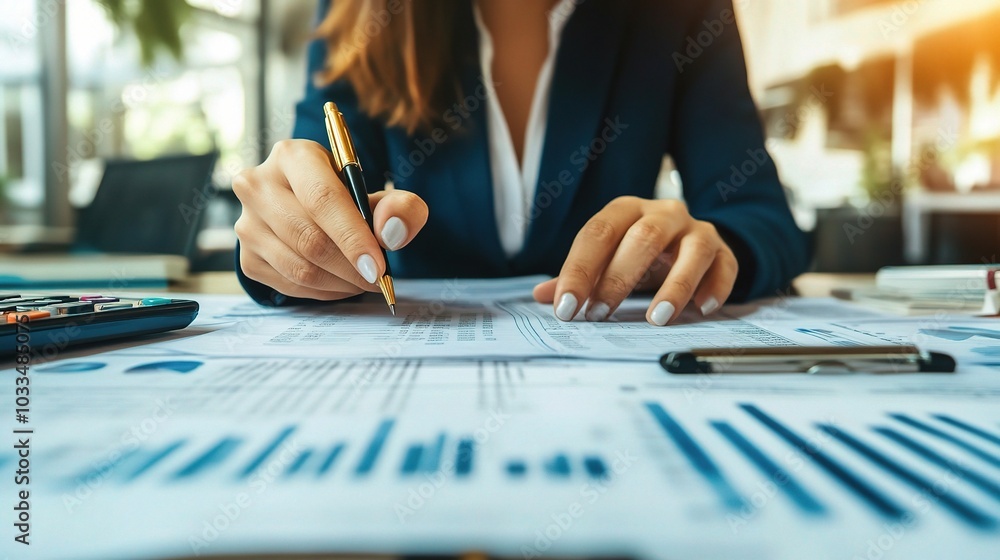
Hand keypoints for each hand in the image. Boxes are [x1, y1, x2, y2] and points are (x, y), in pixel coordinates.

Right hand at [233, 139, 427, 299]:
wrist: (308, 209)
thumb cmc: (346, 198)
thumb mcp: (380, 194)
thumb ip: (400, 208)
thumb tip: (392, 232)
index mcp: (293, 156)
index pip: (322, 199)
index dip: (352, 237)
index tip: (378, 267)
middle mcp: (259, 185)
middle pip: (309, 238)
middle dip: (351, 267)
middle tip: (378, 279)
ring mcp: (247, 223)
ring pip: (299, 268)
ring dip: (340, 283)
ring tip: (364, 280)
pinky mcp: (247, 256)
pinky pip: (290, 285)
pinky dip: (324, 292)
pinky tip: (342, 282)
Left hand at [532, 196, 737, 325]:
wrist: (687, 242)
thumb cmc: (639, 253)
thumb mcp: (607, 259)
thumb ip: (578, 277)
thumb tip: (543, 295)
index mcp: (626, 210)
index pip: (597, 234)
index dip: (579, 270)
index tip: (565, 307)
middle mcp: (663, 214)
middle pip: (643, 237)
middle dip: (618, 278)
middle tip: (599, 315)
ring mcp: (696, 230)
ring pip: (692, 249)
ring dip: (675, 286)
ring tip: (657, 318)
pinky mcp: (723, 251)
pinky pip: (725, 266)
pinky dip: (715, 288)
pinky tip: (701, 310)